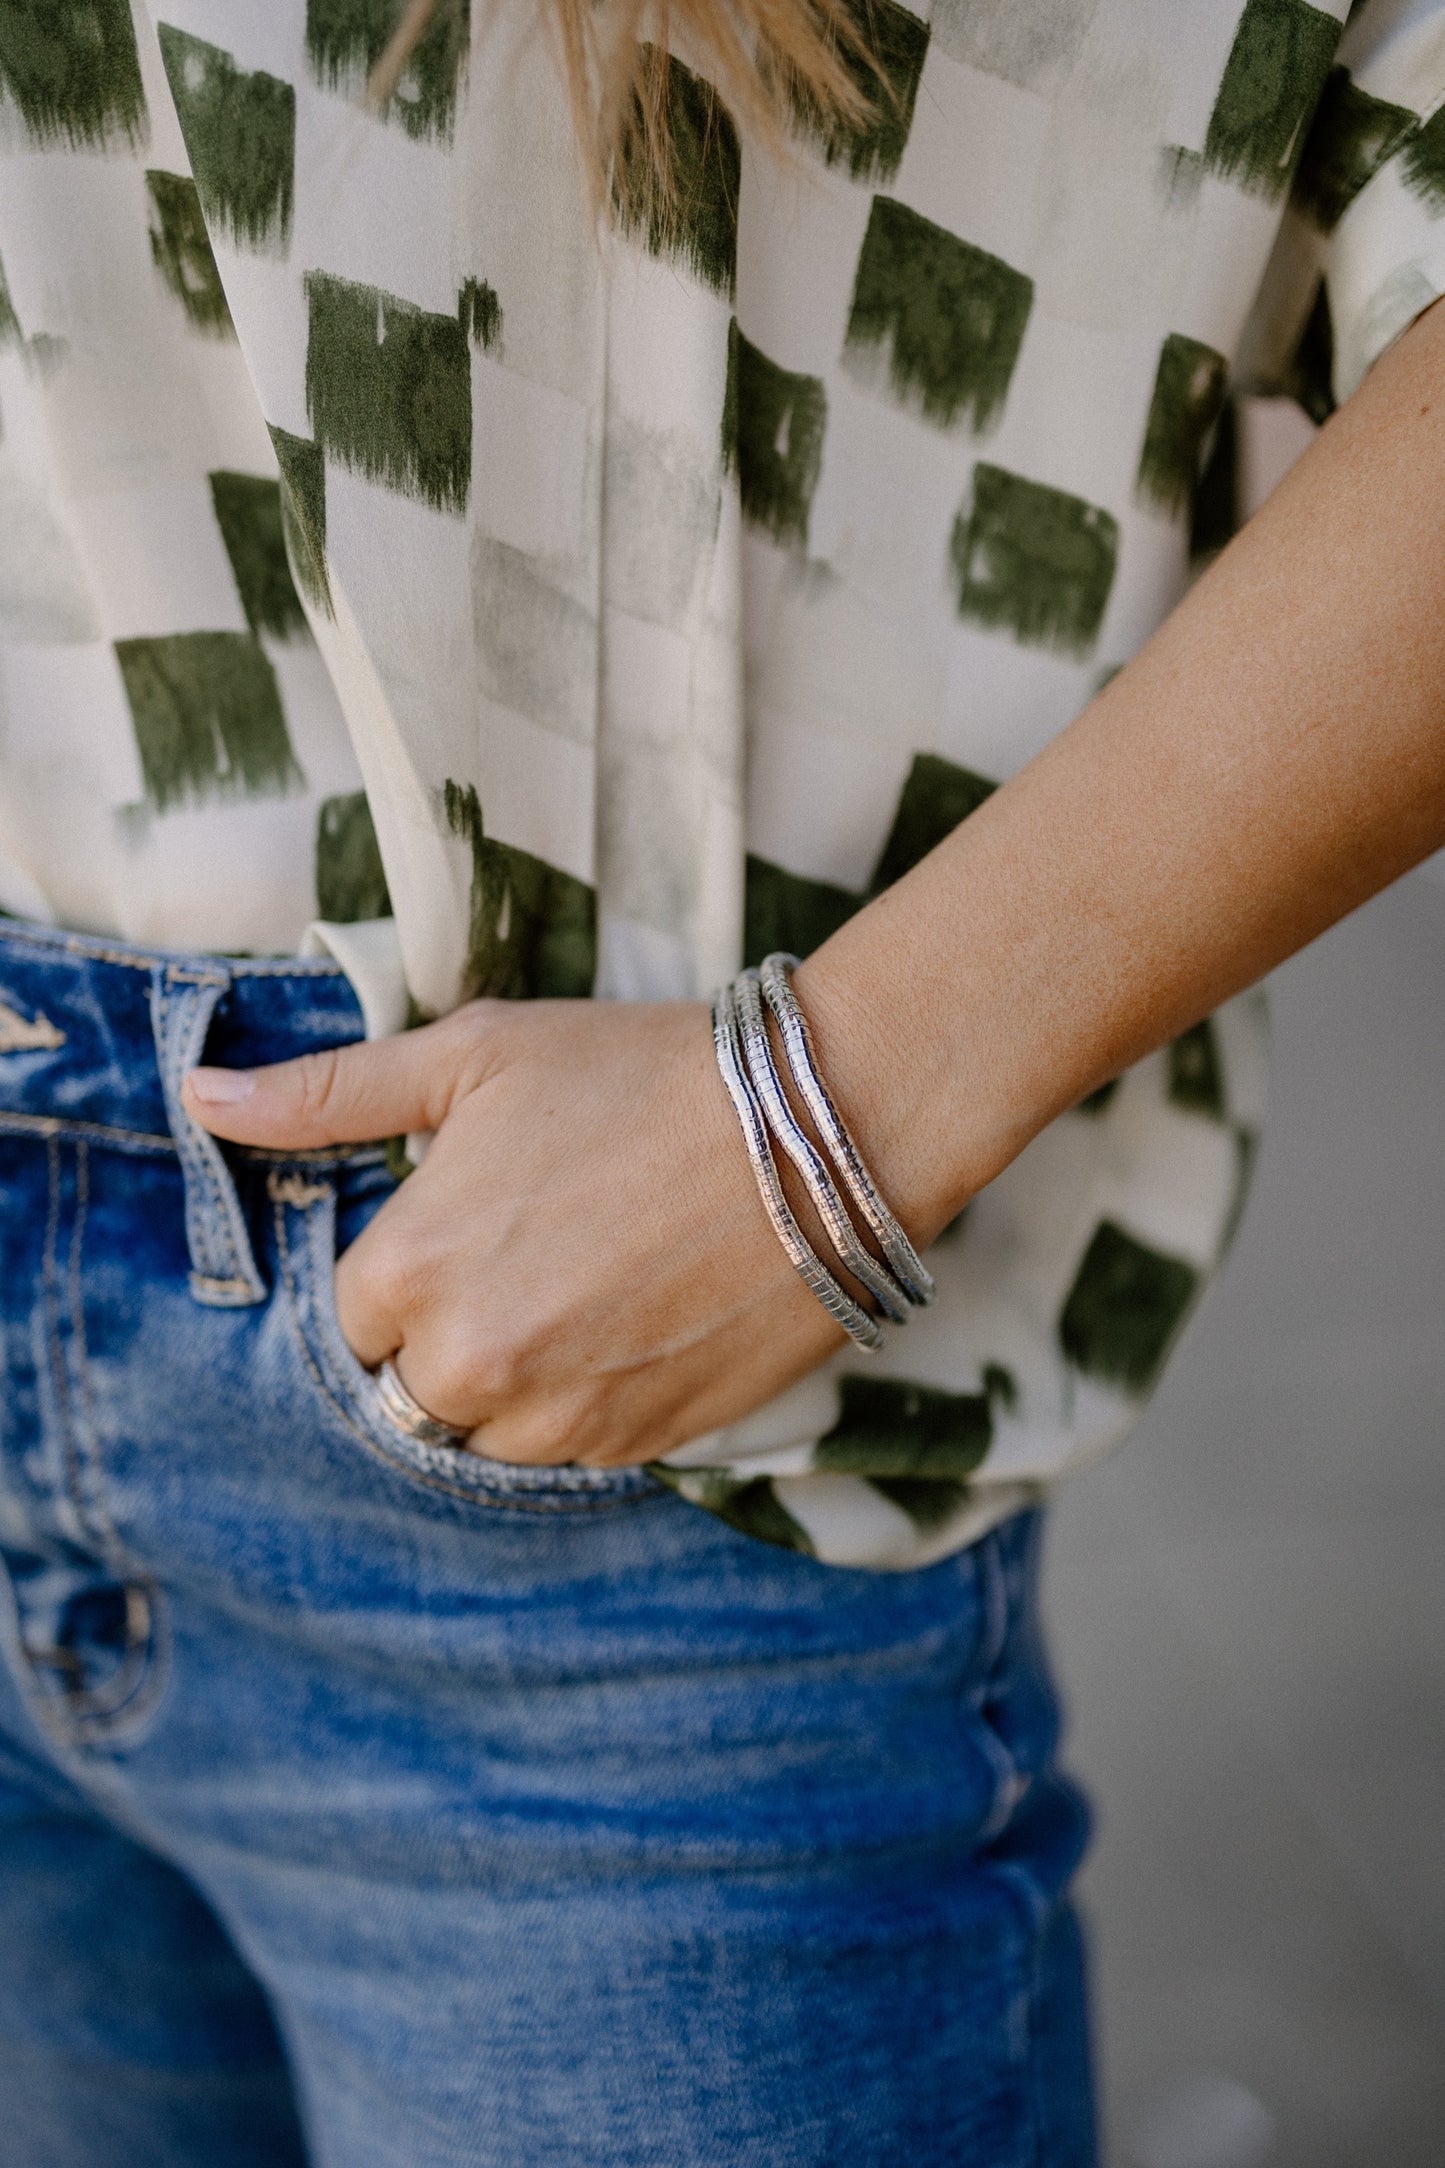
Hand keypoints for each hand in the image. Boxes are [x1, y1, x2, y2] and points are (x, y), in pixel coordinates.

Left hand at [182, 999, 852, 1465]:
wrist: (820, 1129)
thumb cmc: (641, 1073)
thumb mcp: (475, 1055)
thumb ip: (328, 1094)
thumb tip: (199, 1097)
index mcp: (411, 1270)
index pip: (356, 1315)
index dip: (415, 1262)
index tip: (481, 1219)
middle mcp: (471, 1366)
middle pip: (413, 1387)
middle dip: (455, 1332)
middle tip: (540, 1253)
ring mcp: (559, 1420)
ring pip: (488, 1434)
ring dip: (516, 1382)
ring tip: (593, 1288)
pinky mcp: (640, 1447)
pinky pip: (571, 1453)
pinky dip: (587, 1403)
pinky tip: (638, 1321)